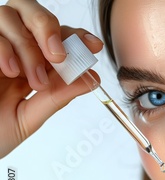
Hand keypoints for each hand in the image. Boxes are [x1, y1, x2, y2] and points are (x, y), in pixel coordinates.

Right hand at [0, 0, 102, 157]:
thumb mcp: (30, 117)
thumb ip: (58, 97)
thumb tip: (92, 79)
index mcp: (31, 63)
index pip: (57, 37)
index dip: (76, 36)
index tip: (93, 45)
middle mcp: (11, 49)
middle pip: (33, 14)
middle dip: (50, 30)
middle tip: (59, 57)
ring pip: (11, 17)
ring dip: (28, 47)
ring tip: (33, 80)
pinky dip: (5, 48)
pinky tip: (10, 71)